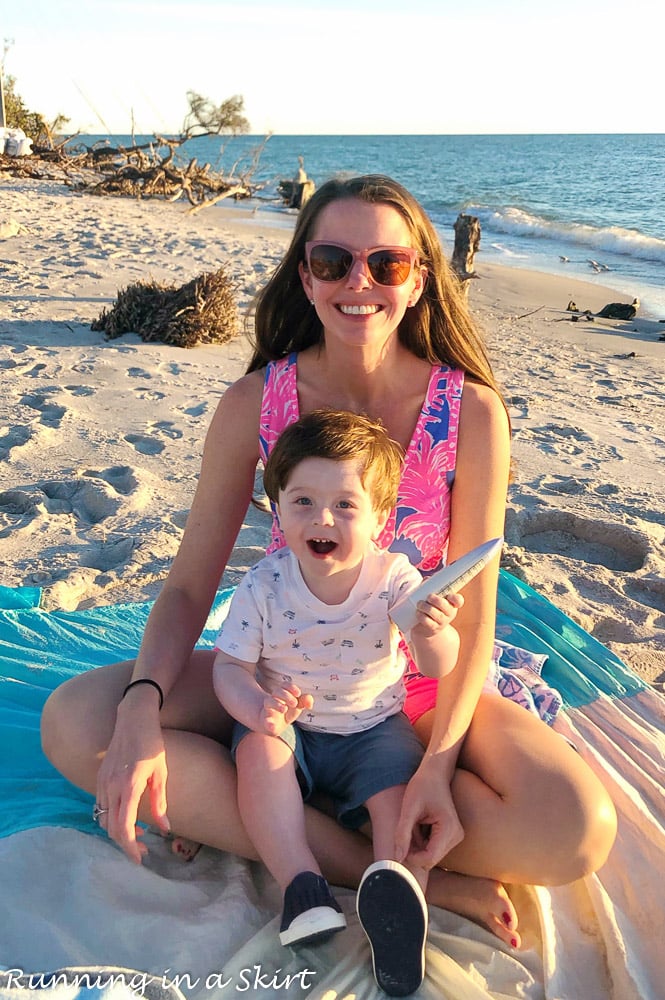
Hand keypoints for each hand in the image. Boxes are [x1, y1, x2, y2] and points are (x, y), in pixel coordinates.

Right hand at [95, 704, 168, 863]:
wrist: (133, 719)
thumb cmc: (152, 744)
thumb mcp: (161, 772)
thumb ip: (160, 802)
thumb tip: (165, 828)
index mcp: (129, 787)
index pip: (124, 828)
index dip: (130, 848)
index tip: (140, 859)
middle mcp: (111, 787)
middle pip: (111, 828)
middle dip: (126, 844)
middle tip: (144, 850)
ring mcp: (102, 782)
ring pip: (103, 819)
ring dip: (118, 831)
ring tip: (138, 835)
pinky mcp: (99, 778)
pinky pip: (100, 806)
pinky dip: (111, 817)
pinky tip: (127, 816)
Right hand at [259, 683, 313, 735]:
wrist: (274, 725)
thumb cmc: (288, 712)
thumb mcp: (297, 706)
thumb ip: (304, 701)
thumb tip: (310, 703)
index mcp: (282, 693)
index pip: (285, 685)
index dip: (291, 687)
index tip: (298, 693)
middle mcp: (274, 699)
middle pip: (277, 691)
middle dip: (286, 696)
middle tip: (295, 703)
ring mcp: (268, 709)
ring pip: (269, 702)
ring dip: (277, 704)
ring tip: (284, 709)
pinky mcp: (266, 721)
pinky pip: (265, 721)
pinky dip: (268, 723)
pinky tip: (272, 726)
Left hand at [393, 755, 463, 869]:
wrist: (435, 772)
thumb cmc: (422, 786)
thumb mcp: (409, 808)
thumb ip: (402, 834)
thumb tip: (398, 859)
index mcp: (449, 828)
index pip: (429, 858)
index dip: (411, 857)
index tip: (400, 844)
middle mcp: (456, 835)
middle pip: (430, 859)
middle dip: (415, 851)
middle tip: (405, 832)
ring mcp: (456, 836)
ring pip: (432, 856)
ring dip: (418, 846)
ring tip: (413, 826)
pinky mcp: (451, 835)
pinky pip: (434, 848)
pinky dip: (423, 842)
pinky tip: (419, 827)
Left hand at [411, 591, 462, 638]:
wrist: (425, 627)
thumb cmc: (430, 607)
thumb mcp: (431, 596)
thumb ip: (429, 586)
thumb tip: (426, 579)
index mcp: (451, 603)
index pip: (459, 600)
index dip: (455, 598)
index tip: (449, 595)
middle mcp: (449, 613)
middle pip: (445, 606)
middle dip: (436, 600)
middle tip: (428, 596)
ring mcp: (442, 622)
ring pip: (436, 614)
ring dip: (426, 607)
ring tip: (419, 604)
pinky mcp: (433, 628)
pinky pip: (427, 622)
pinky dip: (421, 616)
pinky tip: (418, 613)